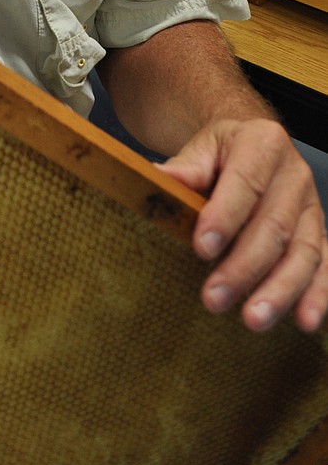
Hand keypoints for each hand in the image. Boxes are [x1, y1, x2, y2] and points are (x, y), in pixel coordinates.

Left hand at [160, 119, 327, 332]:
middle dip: (244, 266)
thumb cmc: (222, 153)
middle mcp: (295, 174)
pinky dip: (318, 295)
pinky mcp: (320, 234)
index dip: (224, 217)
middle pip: (274, 226)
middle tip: (214, 298)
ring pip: (303, 253)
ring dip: (279, 290)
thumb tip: (155, 180)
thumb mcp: (201, 148)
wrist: (252, 146)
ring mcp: (312, 207)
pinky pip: (325, 267)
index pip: (245, 182)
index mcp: (263, 143)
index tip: (201, 249)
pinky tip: (305, 321)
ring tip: (253, 320)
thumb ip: (185, 169)